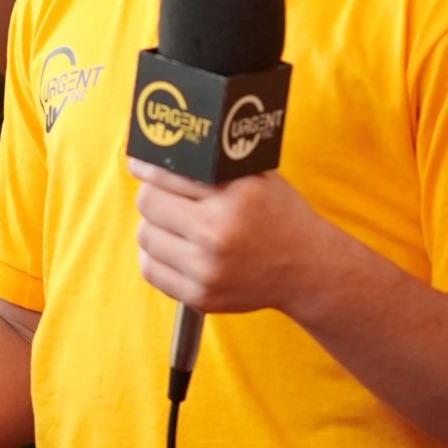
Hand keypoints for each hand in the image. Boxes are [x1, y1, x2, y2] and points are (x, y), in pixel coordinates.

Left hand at [127, 162, 340, 321]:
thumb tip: (162, 151)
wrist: (306, 268)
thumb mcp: (257, 177)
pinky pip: (151, 270)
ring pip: (145, 236)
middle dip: (152, 194)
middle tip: (164, 194)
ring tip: (174, 221)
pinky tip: (174, 247)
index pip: (167, 175)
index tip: (141, 163)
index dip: (149, 166)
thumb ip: (214, 163)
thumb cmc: (280, 215)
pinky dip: (155, 255)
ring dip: (153, 225)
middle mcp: (219, 235)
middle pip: (148, 204)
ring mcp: (208, 270)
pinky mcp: (200, 296)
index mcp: (235, 198)